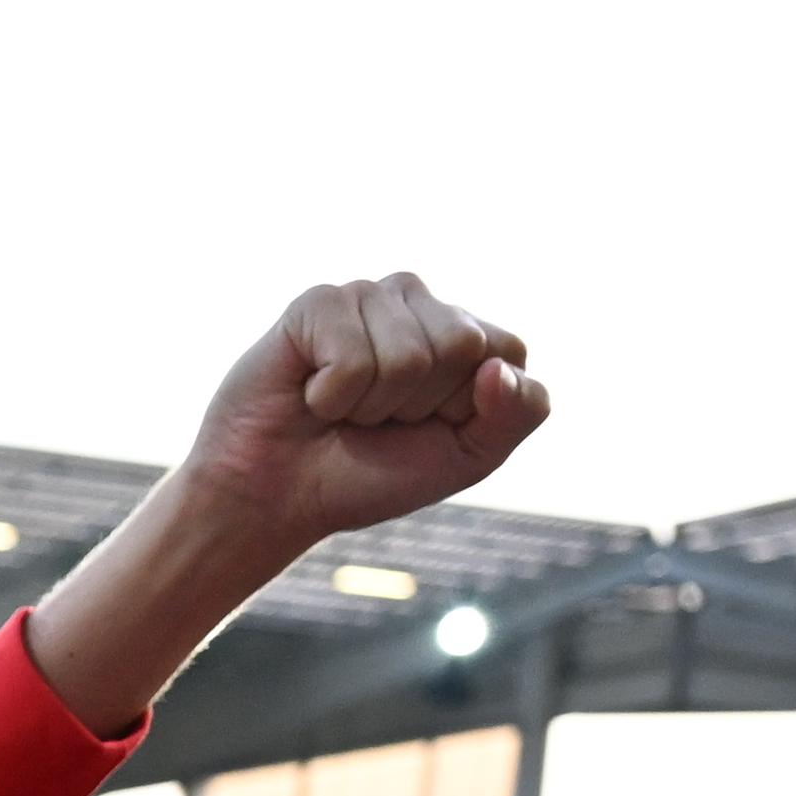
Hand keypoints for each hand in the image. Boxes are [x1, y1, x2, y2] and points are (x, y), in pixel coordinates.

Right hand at [168, 273, 549, 562]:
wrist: (279, 499)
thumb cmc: (369, 476)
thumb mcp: (467, 458)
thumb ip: (517, 415)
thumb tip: (496, 368)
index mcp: (464, 335)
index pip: (508, 350)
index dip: (470, 408)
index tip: (427, 428)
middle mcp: (419, 305)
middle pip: (461, 344)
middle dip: (420, 405)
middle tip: (377, 420)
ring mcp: (367, 297)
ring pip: (408, 354)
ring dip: (371, 406)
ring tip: (342, 409)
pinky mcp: (317, 303)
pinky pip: (352, 355)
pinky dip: (331, 396)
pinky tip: (311, 395)